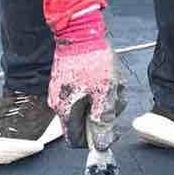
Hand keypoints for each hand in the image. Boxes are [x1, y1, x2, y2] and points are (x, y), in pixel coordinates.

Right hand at [47, 7, 126, 148]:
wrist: (79, 29)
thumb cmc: (93, 59)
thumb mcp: (105, 91)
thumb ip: (102, 120)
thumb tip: (101, 145)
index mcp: (64, 110)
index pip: (76, 141)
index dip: (93, 140)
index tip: (109, 130)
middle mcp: (58, 104)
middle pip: (83, 124)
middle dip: (102, 116)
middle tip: (116, 99)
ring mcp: (60, 92)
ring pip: (86, 108)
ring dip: (103, 101)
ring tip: (114, 85)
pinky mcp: (65, 81)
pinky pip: (83, 94)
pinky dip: (98, 90)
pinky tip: (107, 78)